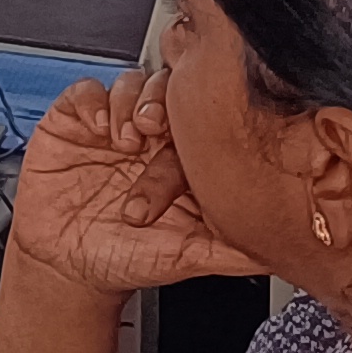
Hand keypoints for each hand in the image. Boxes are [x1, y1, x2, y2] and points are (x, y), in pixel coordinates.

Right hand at [7, 74, 261, 296]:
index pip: (200, 123)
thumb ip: (232, 249)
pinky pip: (85, 91)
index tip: (194, 143)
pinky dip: (94, 100)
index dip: (199, 123)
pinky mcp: (73, 123)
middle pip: (167, 90)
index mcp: (180, 162)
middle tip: (154, 126)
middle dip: (163, 101)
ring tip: (127, 137)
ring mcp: (111, 128)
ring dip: (131, 100)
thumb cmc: (125, 261)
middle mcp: (149, 139)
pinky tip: (99, 128)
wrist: (67, 269)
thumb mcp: (185, 258)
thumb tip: (284, 248)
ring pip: (131, 83)